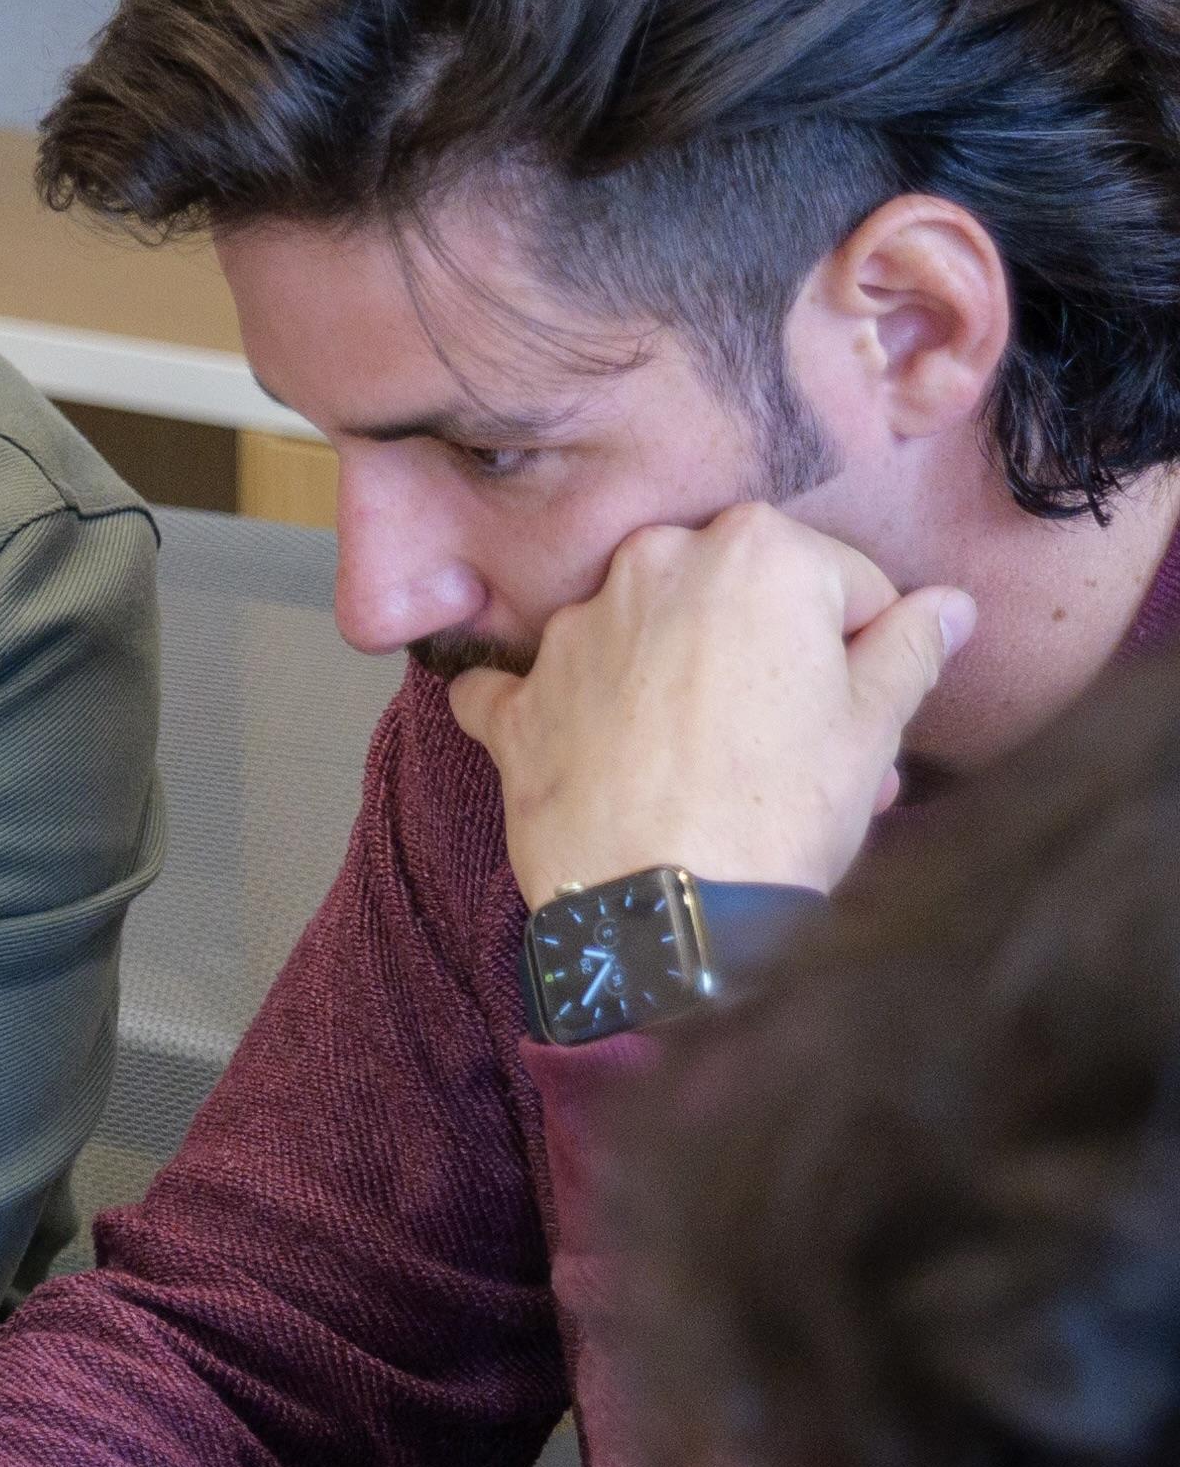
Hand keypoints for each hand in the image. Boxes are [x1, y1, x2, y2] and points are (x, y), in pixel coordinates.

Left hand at [447, 503, 974, 908]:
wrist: (667, 915)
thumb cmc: (782, 811)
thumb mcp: (874, 725)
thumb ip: (911, 647)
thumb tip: (949, 606)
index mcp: (756, 551)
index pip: (838, 581)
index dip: (858, 648)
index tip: (853, 705)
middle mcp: (652, 565)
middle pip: (734, 603)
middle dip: (765, 660)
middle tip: (792, 744)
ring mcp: (572, 633)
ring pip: (644, 640)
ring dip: (674, 684)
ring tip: (713, 771)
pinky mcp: (516, 703)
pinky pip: (526, 689)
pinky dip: (554, 712)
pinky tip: (582, 752)